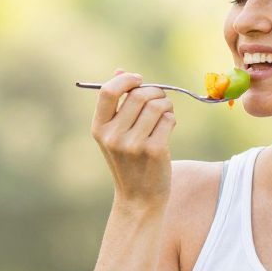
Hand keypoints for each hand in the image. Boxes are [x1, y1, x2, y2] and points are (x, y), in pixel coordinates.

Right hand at [90, 69, 174, 207]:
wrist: (139, 199)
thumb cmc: (129, 162)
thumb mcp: (115, 135)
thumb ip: (117, 104)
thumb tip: (120, 71)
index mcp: (99, 128)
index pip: (108, 91)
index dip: (126, 80)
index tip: (139, 79)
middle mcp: (113, 136)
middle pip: (139, 95)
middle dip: (155, 92)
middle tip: (161, 100)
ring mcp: (133, 144)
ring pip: (157, 105)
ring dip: (166, 105)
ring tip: (166, 114)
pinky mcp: (154, 151)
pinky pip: (168, 120)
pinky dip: (172, 119)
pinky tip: (169, 128)